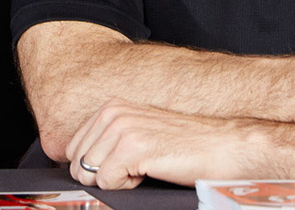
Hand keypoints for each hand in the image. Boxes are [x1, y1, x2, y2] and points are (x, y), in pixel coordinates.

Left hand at [64, 100, 250, 188]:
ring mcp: (121, 129)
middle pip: (77, 164)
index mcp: (110, 108)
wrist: (222, 147)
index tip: (123, 164)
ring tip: (145, 167)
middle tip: (136, 167)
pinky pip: (107, 182)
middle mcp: (112, 114)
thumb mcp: (138, 132)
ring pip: (90, 174)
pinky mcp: (132, 148)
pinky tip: (150, 172)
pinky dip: (127, 186)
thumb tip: (80, 166)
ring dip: (117, 180)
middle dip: (103, 175)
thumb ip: (107, 141)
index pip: (73, 149)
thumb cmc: (184, 146)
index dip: (96, 167)